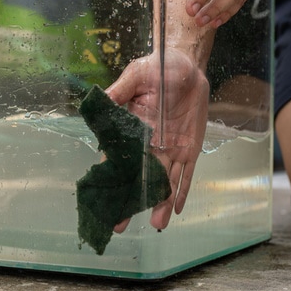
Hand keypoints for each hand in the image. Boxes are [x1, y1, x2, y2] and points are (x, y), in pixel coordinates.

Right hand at [105, 48, 209, 229]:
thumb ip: (119, 91)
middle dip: (131, 200)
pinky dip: (182, 191)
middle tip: (120, 224)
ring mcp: (171, 149)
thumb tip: (100, 101)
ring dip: (160, 202)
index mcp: (132, 128)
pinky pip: (187, 174)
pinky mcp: (190, 149)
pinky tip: (176, 209)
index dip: (113, 177)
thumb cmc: (157, 68)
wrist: (188, 66)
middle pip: (139, 177)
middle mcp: (150, 144)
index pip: (120, 157)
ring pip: (164, 181)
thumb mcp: (136, 75)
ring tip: (156, 224)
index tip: (104, 197)